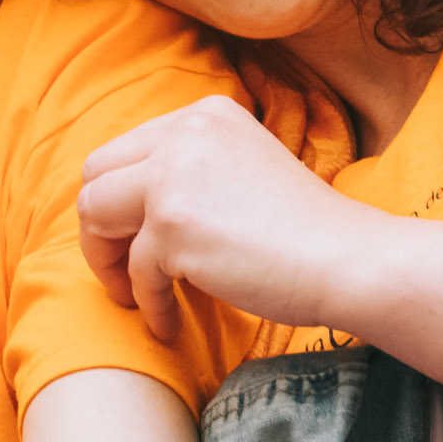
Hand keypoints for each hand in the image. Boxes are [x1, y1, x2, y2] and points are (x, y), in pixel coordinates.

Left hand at [77, 97, 371, 340]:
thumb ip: (189, 171)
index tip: (131, 242)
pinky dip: (149, 304)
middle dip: (101, 229)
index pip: (123, 152)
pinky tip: (168, 325)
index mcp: (203, 115)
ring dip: (110, 266)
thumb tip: (123, 207)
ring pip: (94, 215)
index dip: (118, 203)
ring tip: (139, 301)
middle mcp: (183, 133)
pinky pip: (135, 272)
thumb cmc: (303, 231)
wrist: (348, 259)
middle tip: (125, 273)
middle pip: (96, 176)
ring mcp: (173, 176)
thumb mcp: (241, 170)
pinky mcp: (172, 225)